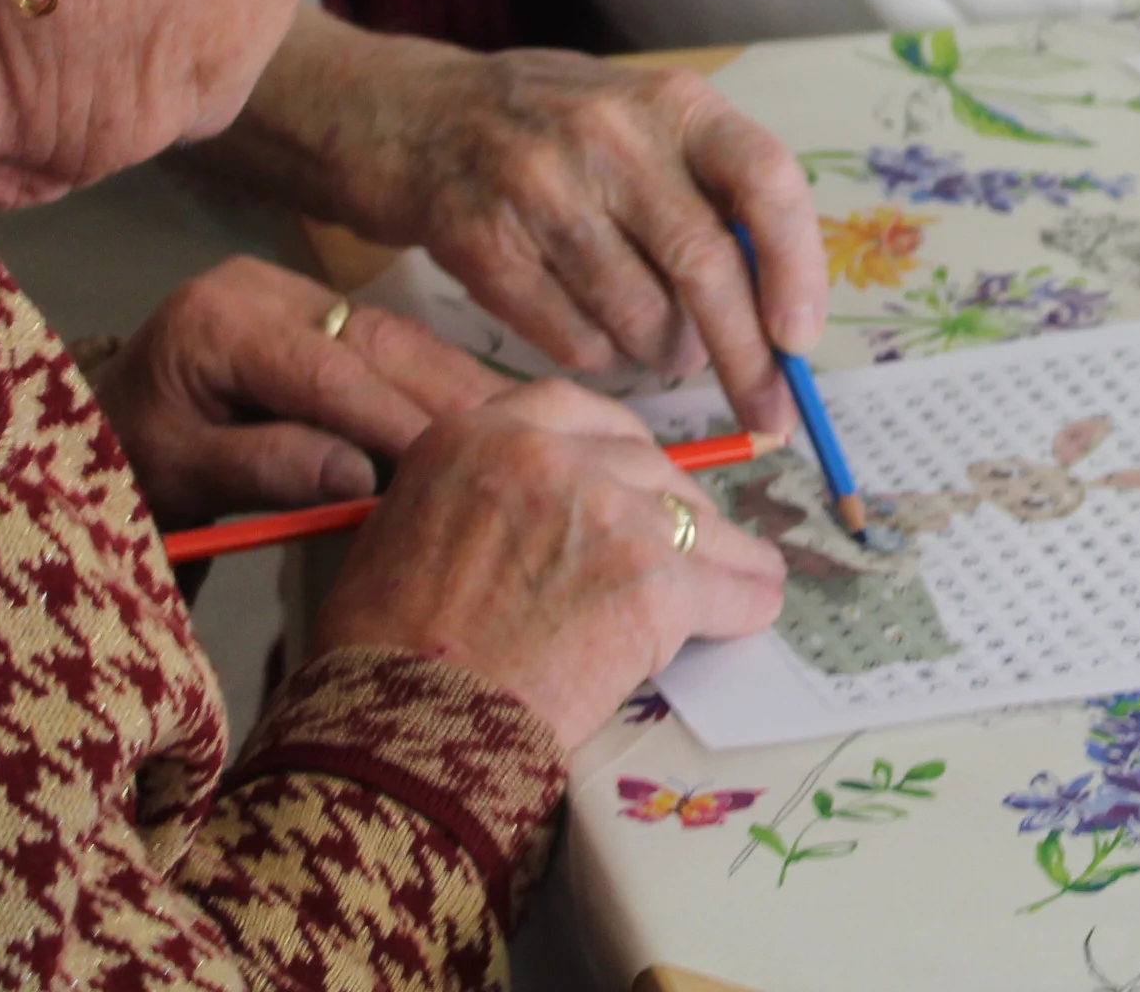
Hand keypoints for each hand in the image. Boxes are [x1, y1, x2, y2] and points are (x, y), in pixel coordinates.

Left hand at [93, 256, 509, 528]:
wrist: (94, 434)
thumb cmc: (125, 463)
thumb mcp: (178, 474)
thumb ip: (266, 468)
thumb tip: (361, 482)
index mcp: (219, 319)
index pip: (328, 372)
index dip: (395, 421)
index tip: (457, 468)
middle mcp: (265, 287)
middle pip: (378, 341)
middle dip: (451, 397)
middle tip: (522, 444)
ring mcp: (297, 292)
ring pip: (399, 337)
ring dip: (461, 387)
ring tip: (531, 428)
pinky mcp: (321, 310)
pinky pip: (393, 344)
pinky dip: (442, 382)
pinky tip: (494, 413)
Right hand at [315, 34, 823, 416]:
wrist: (408, 117)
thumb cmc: (555, 129)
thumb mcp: (642, 120)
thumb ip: (712, 191)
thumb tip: (786, 314)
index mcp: (673, 103)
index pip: (765, 180)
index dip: (796, 266)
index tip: (802, 340)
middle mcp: (611, 136)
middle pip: (706, 267)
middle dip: (747, 357)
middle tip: (769, 413)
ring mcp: (540, 189)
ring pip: (642, 317)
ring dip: (669, 356)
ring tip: (665, 347)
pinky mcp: (483, 245)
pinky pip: (575, 341)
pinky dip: (605, 360)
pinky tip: (601, 336)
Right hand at [316, 379, 785, 745]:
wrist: (408, 727)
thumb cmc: (385, 655)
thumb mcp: (404, 531)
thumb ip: (473, 496)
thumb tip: (515, 512)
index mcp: (479, 434)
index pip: (575, 412)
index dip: (615, 445)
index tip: (634, 470)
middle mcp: (551, 455)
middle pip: (643, 463)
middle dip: (669, 500)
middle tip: (687, 533)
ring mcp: (612, 513)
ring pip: (692, 520)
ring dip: (723, 550)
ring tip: (750, 569)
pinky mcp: (656, 580)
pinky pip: (722, 587)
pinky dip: (743, 601)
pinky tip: (755, 609)